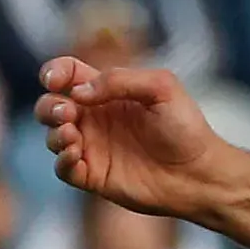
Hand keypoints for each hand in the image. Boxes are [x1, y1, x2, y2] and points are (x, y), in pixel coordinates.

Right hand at [35, 56, 231, 217]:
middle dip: (49, 106)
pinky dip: (62, 161)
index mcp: (109, 92)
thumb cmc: (186, 128)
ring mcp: (93, 147)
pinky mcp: (95, 176)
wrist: (200, 173)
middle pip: (51, 105)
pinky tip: (76, 155)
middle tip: (69, 113)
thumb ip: (120, 80)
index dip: (55, 72)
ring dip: (54, 133)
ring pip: (52, 136)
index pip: (69, 74)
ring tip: (72, 134)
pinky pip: (64, 169)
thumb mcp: (161, 88)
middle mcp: (96, 118)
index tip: (55, 80)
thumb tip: (79, 91)